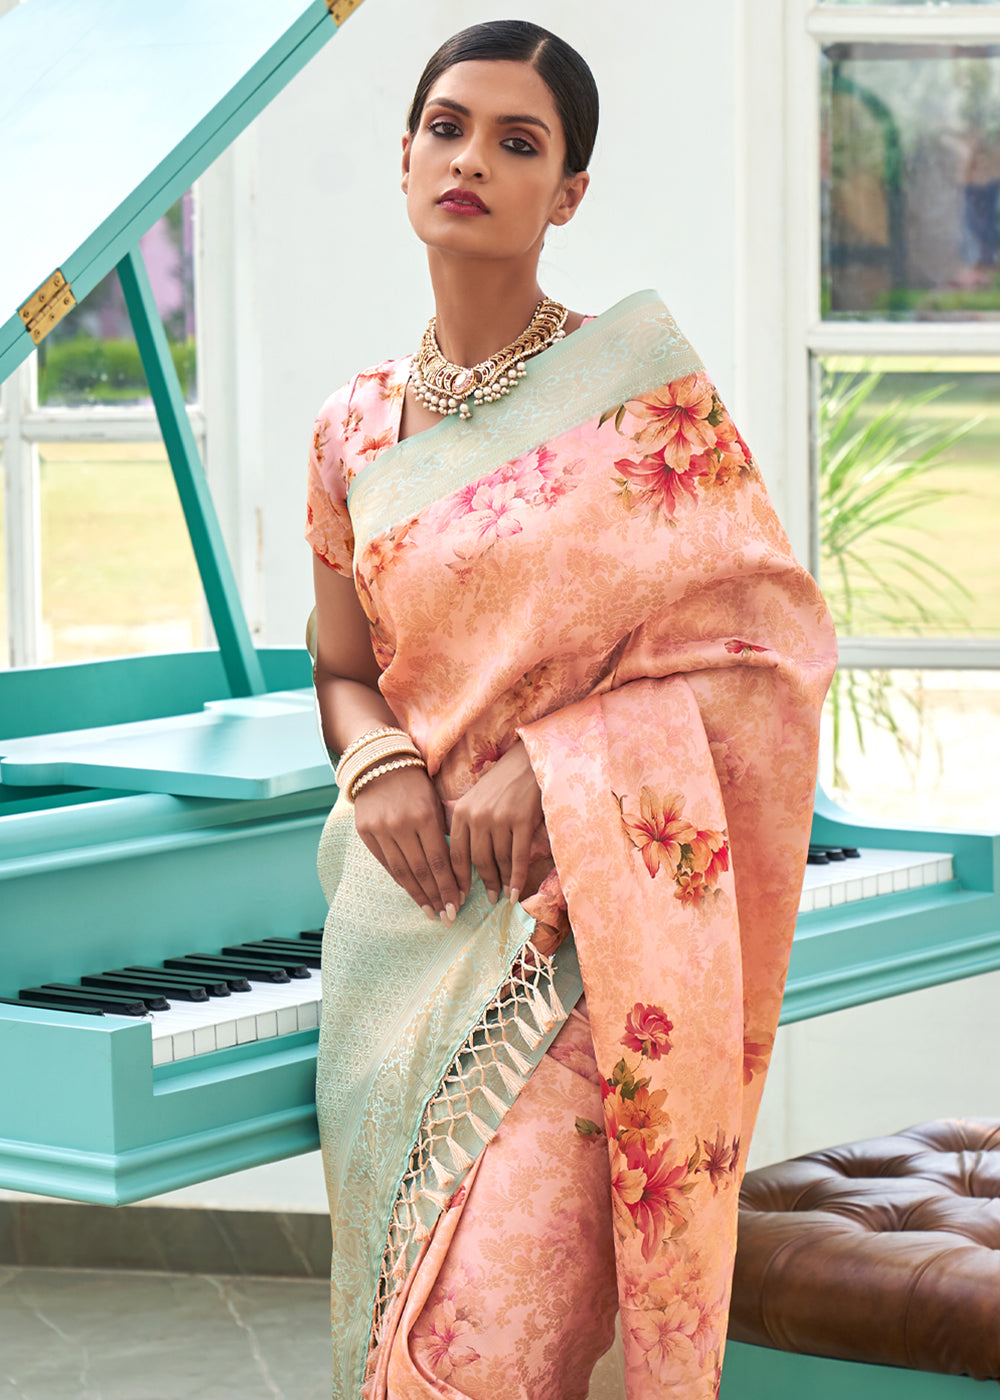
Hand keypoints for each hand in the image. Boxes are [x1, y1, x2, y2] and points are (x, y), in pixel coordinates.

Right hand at [352, 765, 463, 921]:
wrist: (380, 763)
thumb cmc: (418, 784)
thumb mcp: (436, 802)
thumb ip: (444, 833)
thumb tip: (455, 870)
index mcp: (425, 816)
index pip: (439, 861)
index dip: (449, 886)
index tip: (459, 904)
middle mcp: (401, 825)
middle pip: (421, 871)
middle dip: (437, 897)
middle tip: (448, 917)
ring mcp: (381, 830)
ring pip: (402, 872)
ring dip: (418, 895)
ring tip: (431, 912)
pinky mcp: (365, 833)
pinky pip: (386, 864)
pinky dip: (401, 881)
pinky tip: (413, 893)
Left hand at [449, 740, 543, 906]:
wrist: (528, 761)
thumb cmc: (502, 783)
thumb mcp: (475, 800)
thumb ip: (467, 825)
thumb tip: (463, 862)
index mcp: (461, 812)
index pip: (455, 855)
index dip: (457, 881)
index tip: (459, 898)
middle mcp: (477, 816)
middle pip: (477, 861)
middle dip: (482, 884)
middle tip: (487, 900)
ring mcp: (500, 818)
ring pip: (498, 861)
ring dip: (501, 882)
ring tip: (502, 896)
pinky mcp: (522, 820)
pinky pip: (518, 857)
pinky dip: (516, 878)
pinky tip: (515, 892)